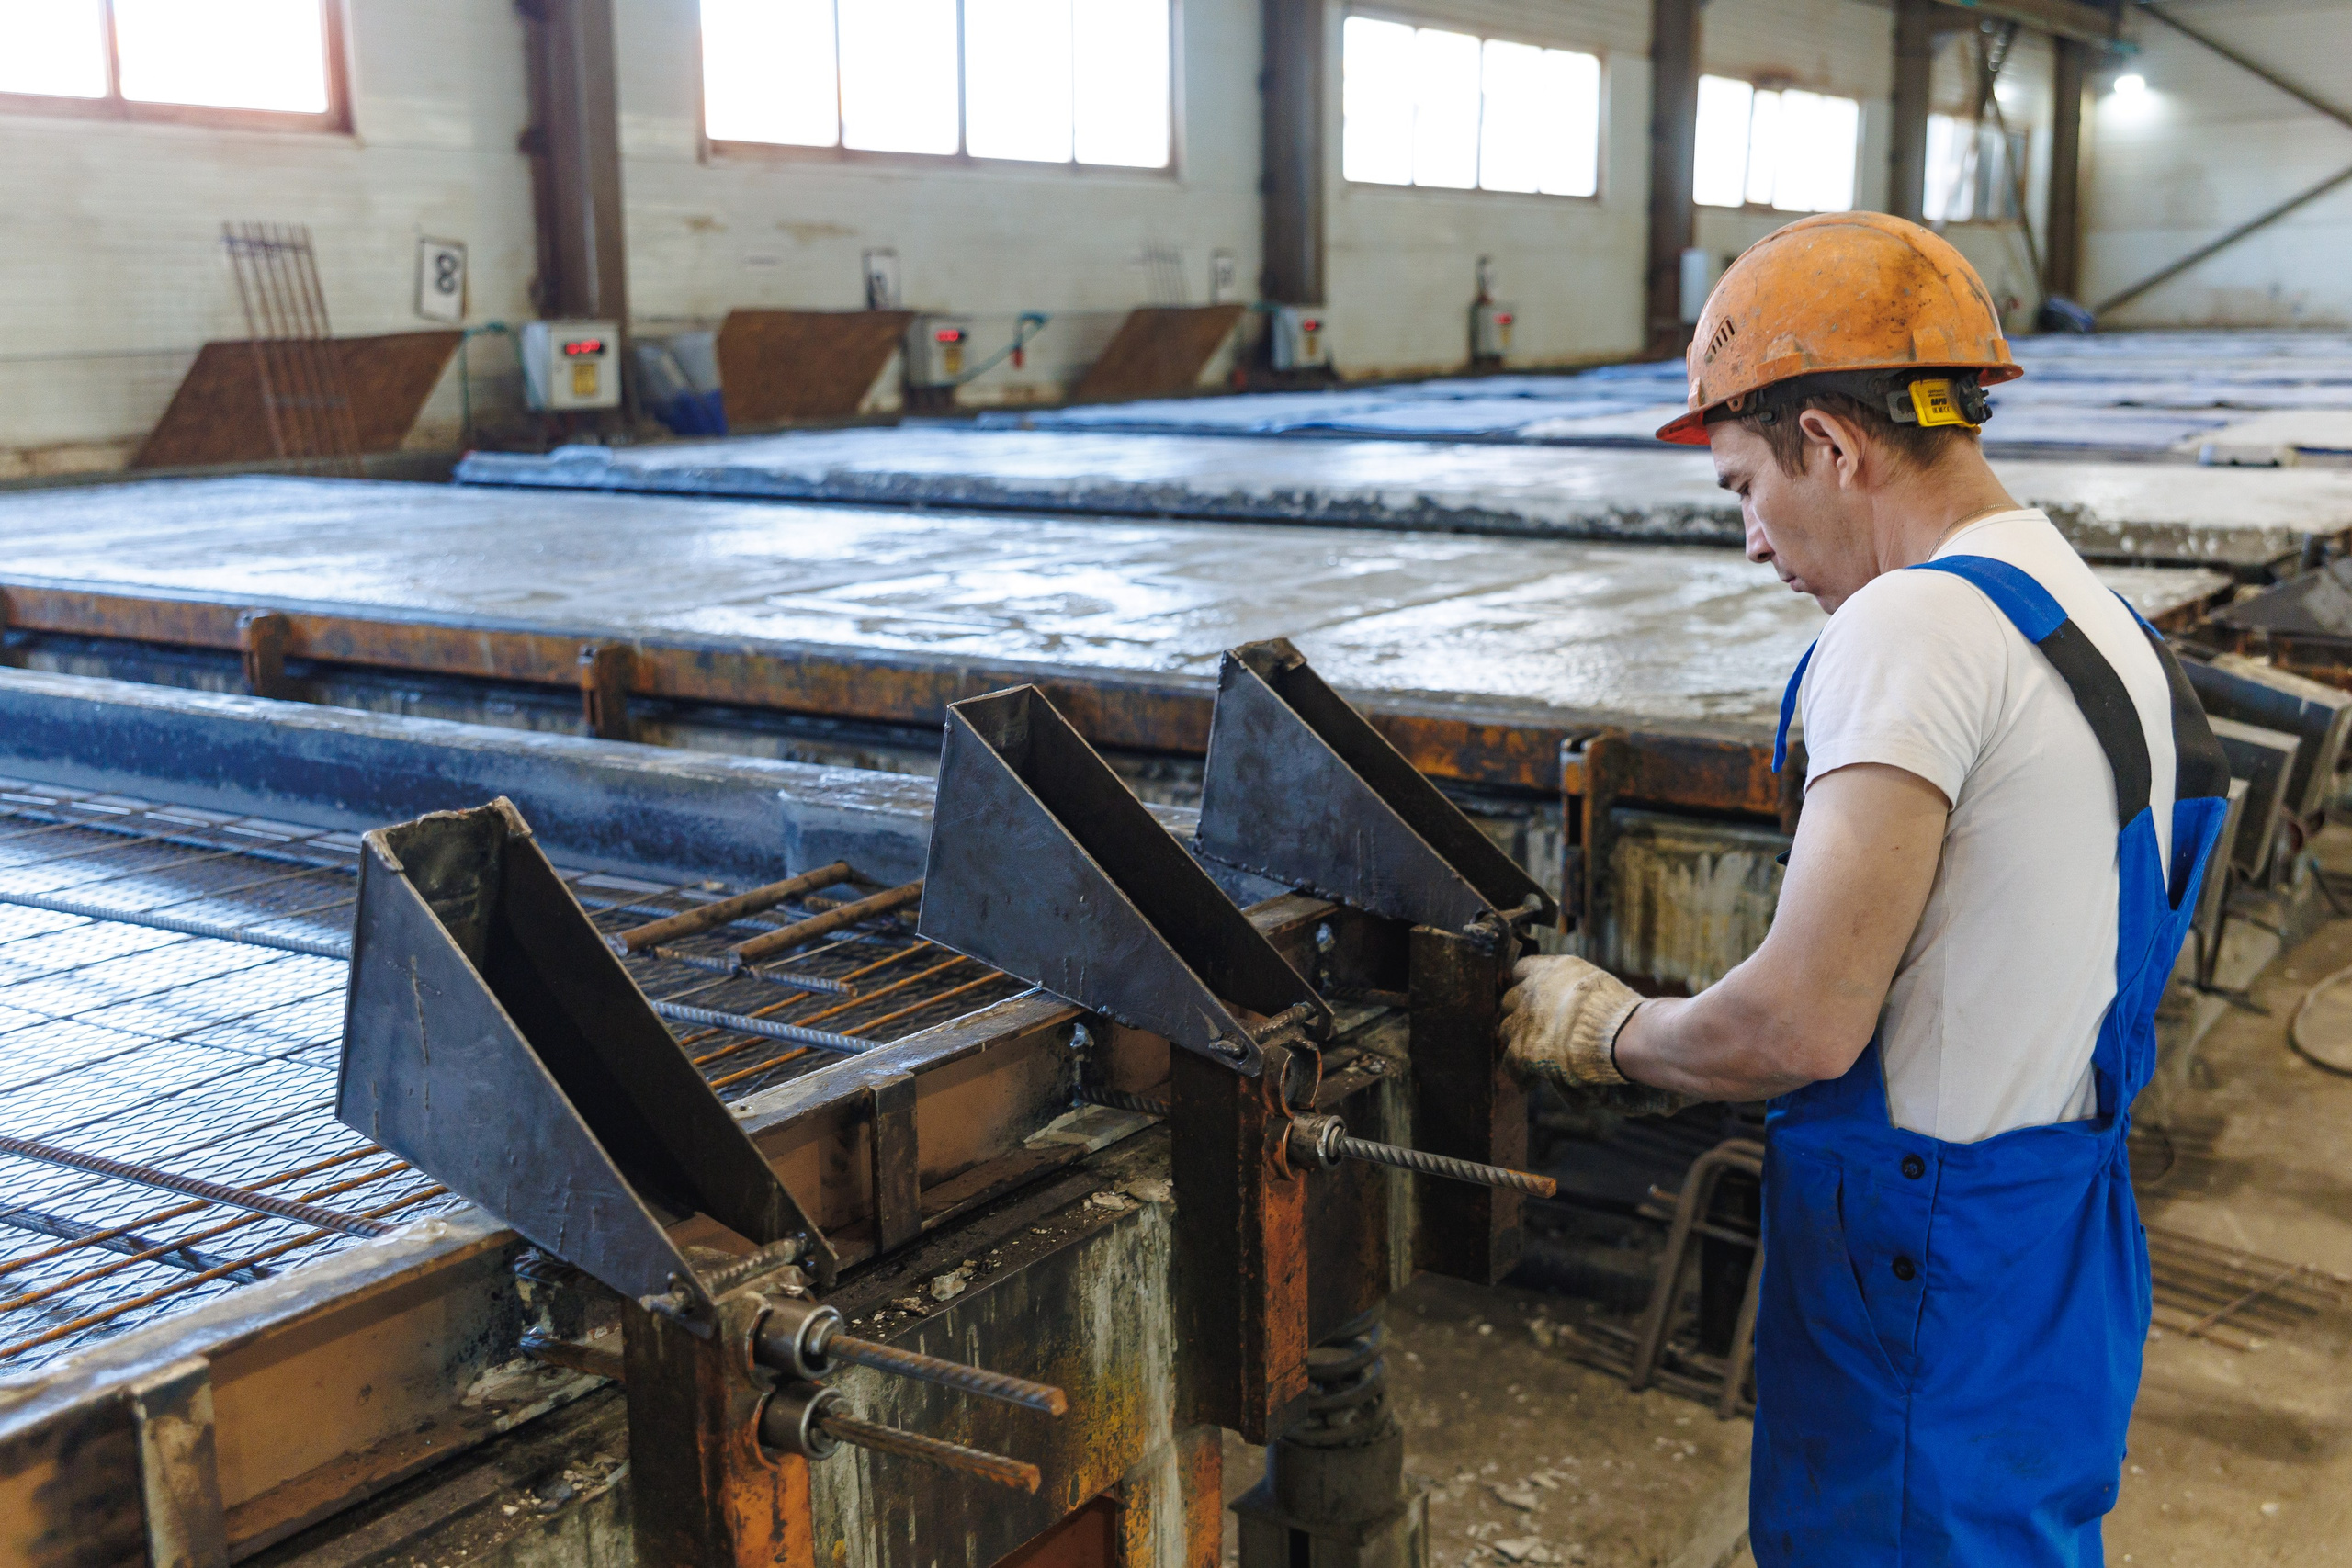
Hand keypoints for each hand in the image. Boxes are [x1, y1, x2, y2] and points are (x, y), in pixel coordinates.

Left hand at [1498, 955, 1641, 1084]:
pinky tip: (1528, 1081)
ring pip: (1506, 1031)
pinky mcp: (1524, 1051)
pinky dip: (1520, 1073)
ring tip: (1531, 1055)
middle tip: (1532, 1029)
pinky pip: (1510, 1064)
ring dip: (1517, 1041)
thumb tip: (1570, 999)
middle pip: (1509, 1001)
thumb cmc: (1617, 1010)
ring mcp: (1524, 1021)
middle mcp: (1531, 992)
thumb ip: (1572, 987)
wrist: (1619, 1034)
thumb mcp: (1595, 982)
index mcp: (1549, 970)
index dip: (1526, 984)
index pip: (1521, 970)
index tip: (1533, 996)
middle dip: (1519, 1014)